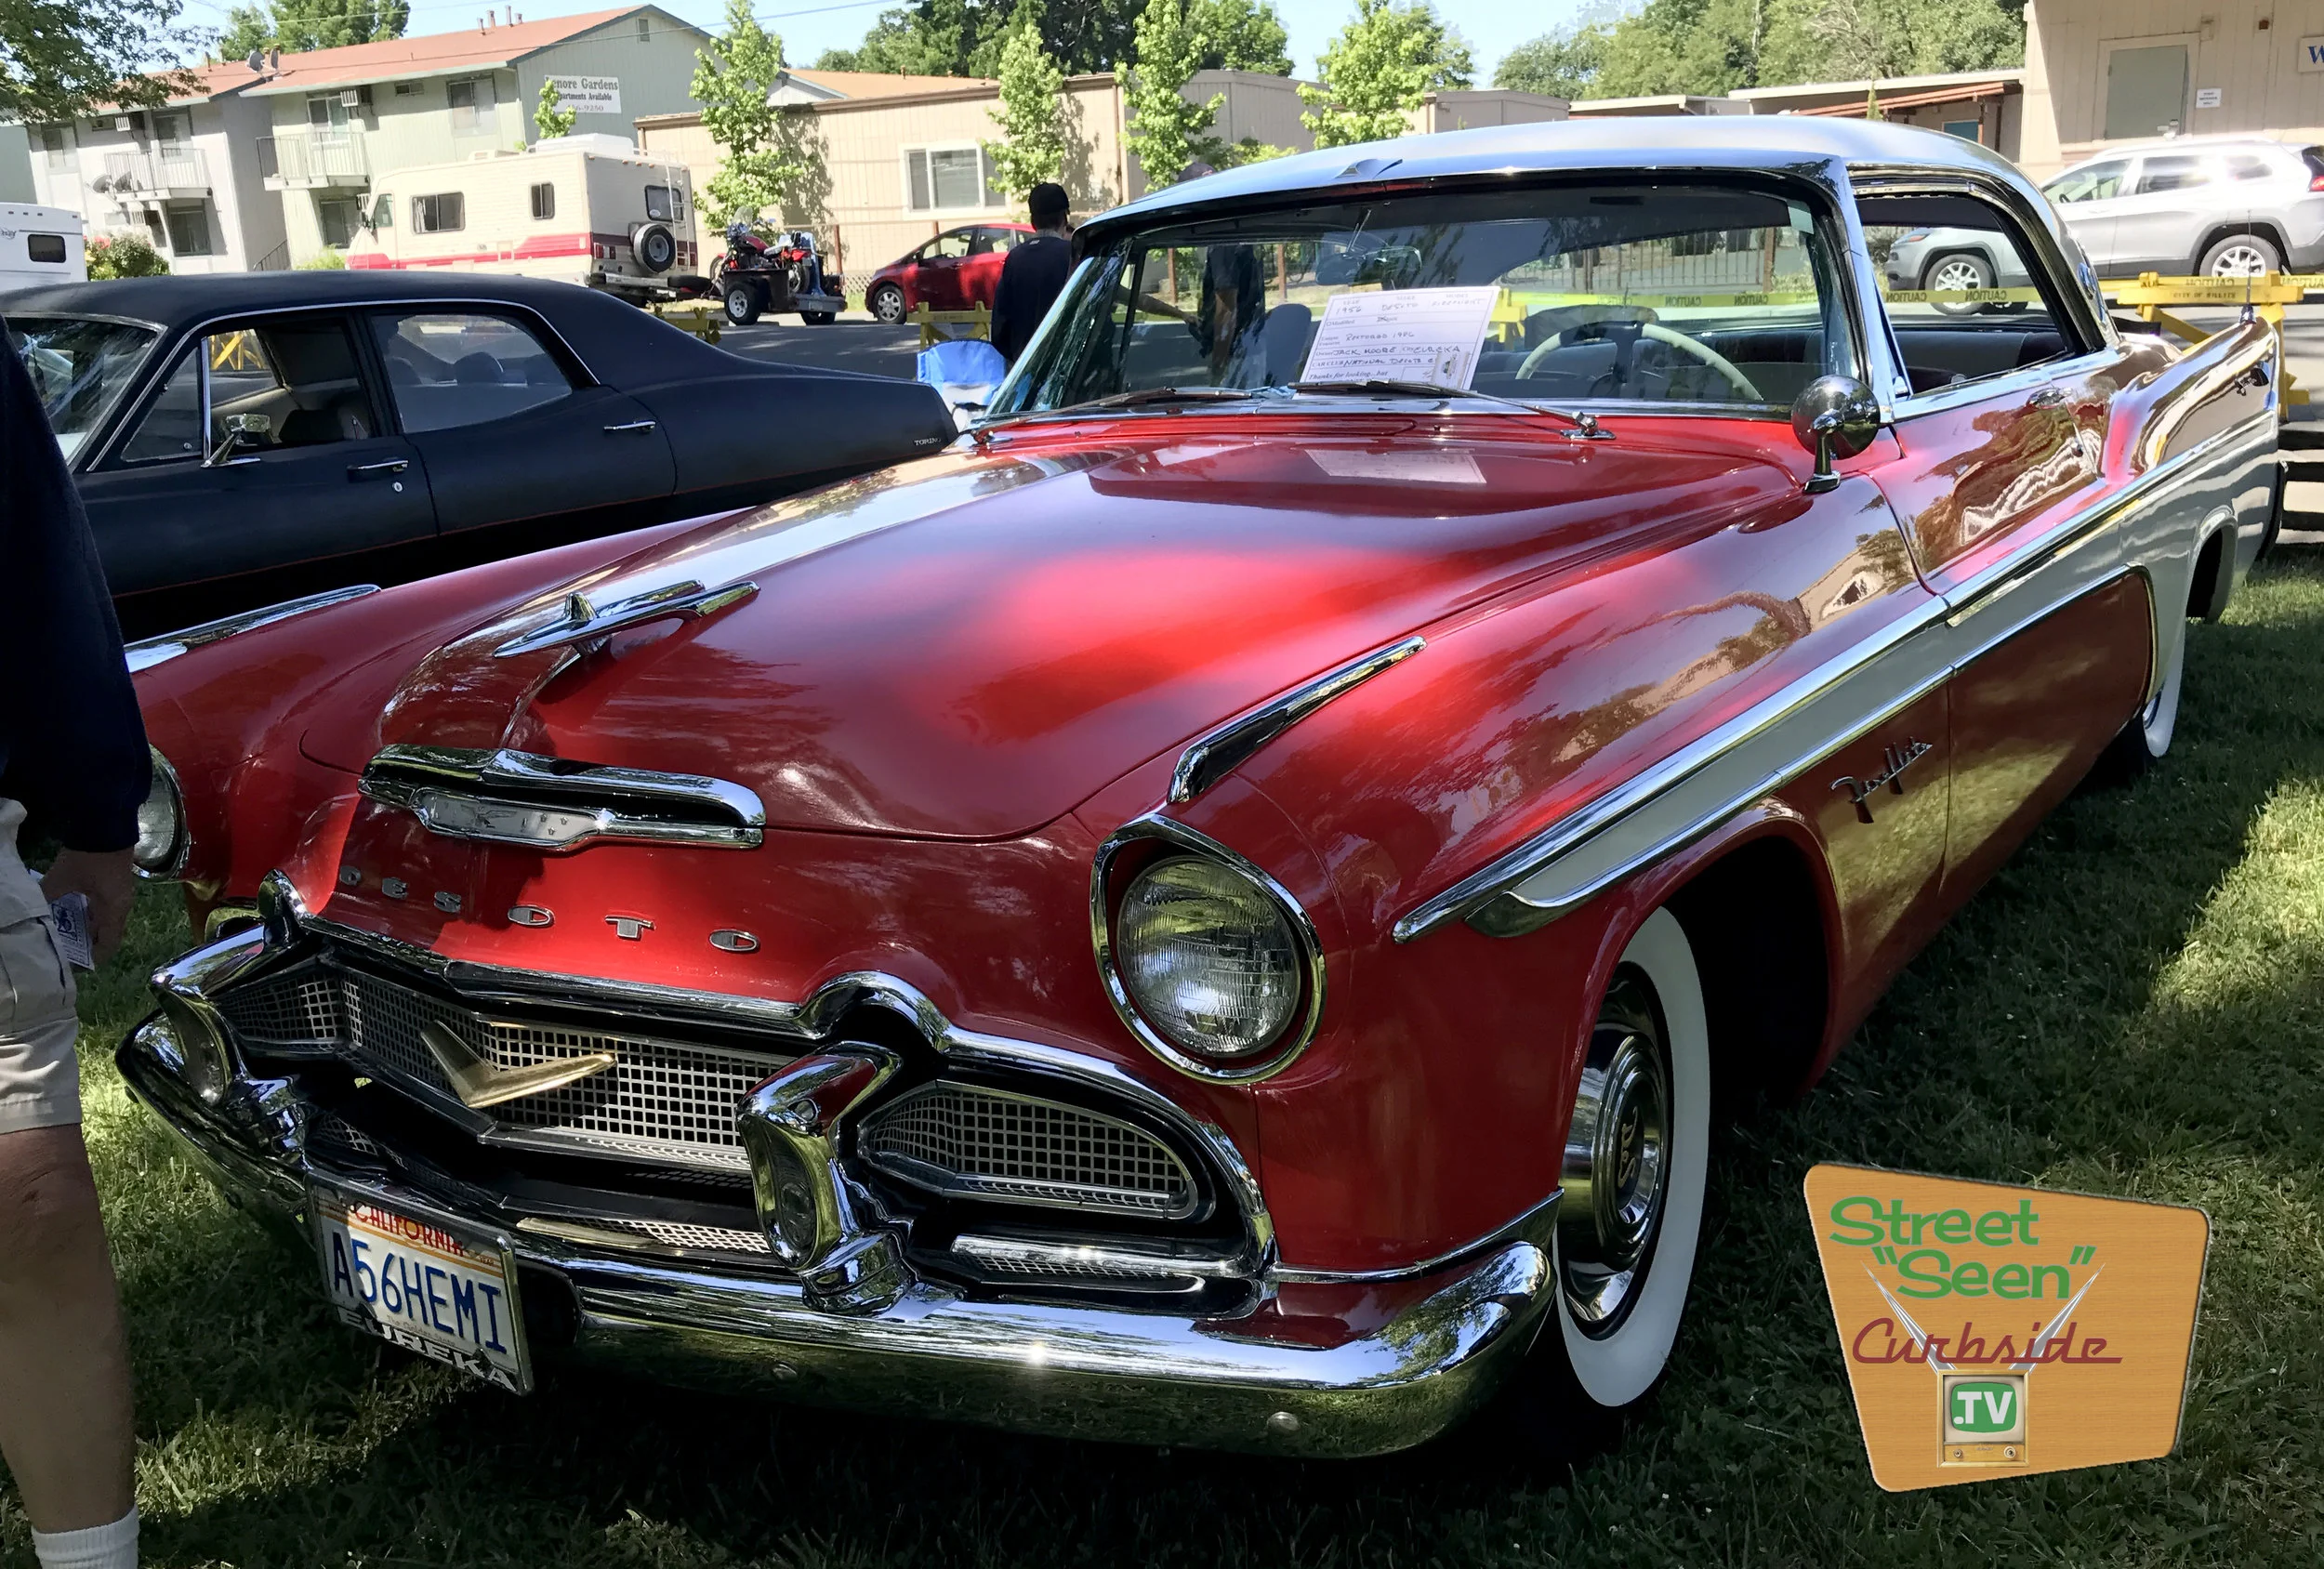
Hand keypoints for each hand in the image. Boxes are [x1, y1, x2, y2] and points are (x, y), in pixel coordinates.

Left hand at [41, 848, 137, 965]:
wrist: (105, 826)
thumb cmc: (87, 859)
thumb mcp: (60, 880)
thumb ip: (47, 898)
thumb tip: (33, 912)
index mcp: (113, 910)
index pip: (109, 944)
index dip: (94, 957)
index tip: (76, 962)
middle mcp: (123, 905)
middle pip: (108, 932)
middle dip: (88, 941)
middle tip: (66, 944)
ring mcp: (122, 893)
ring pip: (106, 918)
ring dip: (89, 924)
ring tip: (67, 926)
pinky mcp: (118, 882)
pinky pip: (106, 905)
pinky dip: (91, 910)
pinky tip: (74, 905)